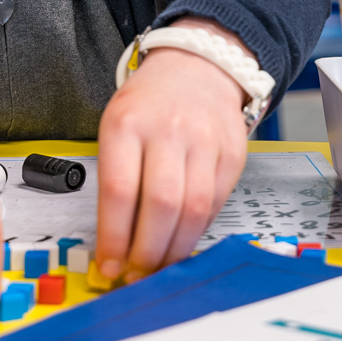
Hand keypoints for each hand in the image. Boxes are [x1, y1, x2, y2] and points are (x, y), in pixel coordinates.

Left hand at [94, 16, 250, 282]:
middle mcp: (169, 130)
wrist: (197, 66)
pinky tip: (183, 241)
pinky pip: (215, 204)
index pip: (120, 192)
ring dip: (174, 250)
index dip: (114, 238)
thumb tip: (112, 246)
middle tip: (136, 273)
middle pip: (161, 205)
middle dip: (147, 252)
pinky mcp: (232, 154)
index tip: (109, 266)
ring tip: (159, 266)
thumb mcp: (116, 127)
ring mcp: (205, 141)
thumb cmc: (149, 104)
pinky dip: (197, 231)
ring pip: (193, 210)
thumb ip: (114, 182)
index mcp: (128, 123)